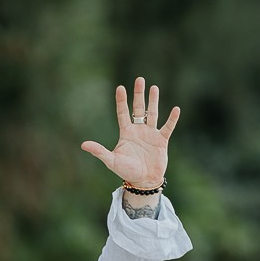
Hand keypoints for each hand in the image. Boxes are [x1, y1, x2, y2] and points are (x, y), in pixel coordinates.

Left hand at [79, 76, 179, 192]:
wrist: (143, 181)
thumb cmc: (126, 171)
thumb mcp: (111, 161)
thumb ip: (99, 151)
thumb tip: (83, 145)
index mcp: (126, 133)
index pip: (122, 113)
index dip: (121, 101)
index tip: (120, 88)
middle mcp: (138, 130)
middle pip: (138, 108)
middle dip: (139, 94)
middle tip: (140, 79)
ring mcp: (150, 134)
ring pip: (152, 114)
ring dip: (153, 101)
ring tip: (154, 87)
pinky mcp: (161, 140)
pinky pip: (167, 127)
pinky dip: (172, 119)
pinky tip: (176, 109)